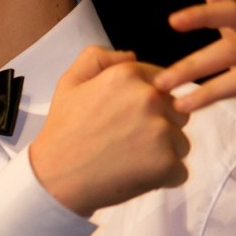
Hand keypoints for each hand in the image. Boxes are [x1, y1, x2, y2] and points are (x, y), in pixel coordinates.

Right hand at [30, 46, 190, 216]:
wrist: (55, 179)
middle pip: (177, 112)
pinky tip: (134, 176)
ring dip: (162, 154)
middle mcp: (149, 97)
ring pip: (181, 142)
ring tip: (128, 160)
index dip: (147, 105)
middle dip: (159, 127)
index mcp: (128, 75)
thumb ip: (98, 58)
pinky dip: (162, 178)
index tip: (126, 120)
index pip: (164, 84)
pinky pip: (179, 171)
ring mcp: (161, 131)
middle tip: (126, 141)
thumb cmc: (63, 133)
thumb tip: (131, 55)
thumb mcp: (70, 82)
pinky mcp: (167, 163)